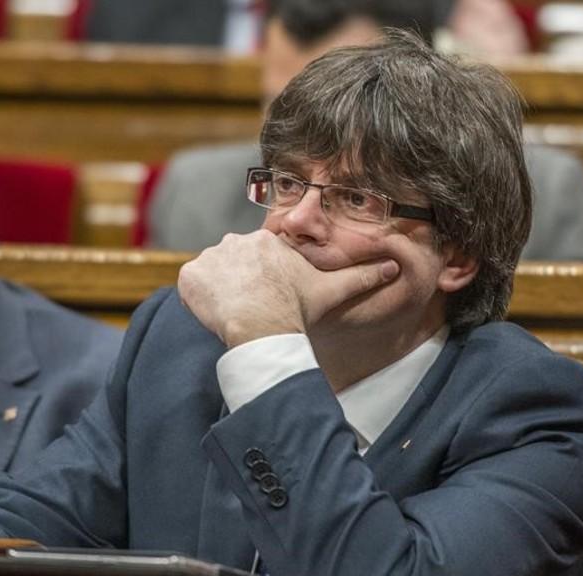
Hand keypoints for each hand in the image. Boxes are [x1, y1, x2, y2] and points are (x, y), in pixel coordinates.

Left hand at [178, 230, 397, 346]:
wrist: (262, 327)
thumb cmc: (296, 310)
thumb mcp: (332, 290)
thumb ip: (360, 276)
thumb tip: (393, 267)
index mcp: (266, 241)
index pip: (257, 261)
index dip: (261, 283)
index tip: (265, 300)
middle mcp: (235, 241)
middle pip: (232, 266)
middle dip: (238, 286)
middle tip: (250, 310)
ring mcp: (210, 257)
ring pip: (211, 275)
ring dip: (218, 292)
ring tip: (234, 314)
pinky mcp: (189, 275)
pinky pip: (189, 285)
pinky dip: (196, 299)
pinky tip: (213, 313)